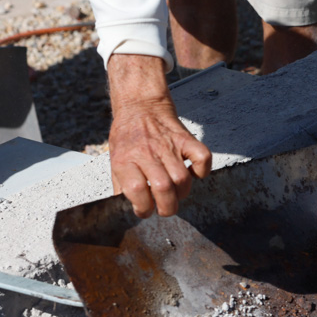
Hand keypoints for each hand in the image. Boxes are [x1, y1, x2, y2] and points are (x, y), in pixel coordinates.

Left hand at [106, 54, 211, 217]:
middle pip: (162, 187)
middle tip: (165, 209)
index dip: (142, 207)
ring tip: (176, 193)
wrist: (140, 105)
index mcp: (126, 158)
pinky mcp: (186, 139)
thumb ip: (121, 184)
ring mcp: (168, 145)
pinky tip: (193, 173)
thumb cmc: (128, 136)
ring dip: (182, 193)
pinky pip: (202, 158)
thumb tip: (128, 208)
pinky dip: (201, 171)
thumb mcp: (115, 159)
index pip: (135, 189)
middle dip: (167, 207)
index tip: (145, 211)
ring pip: (182, 178)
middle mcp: (147, 152)